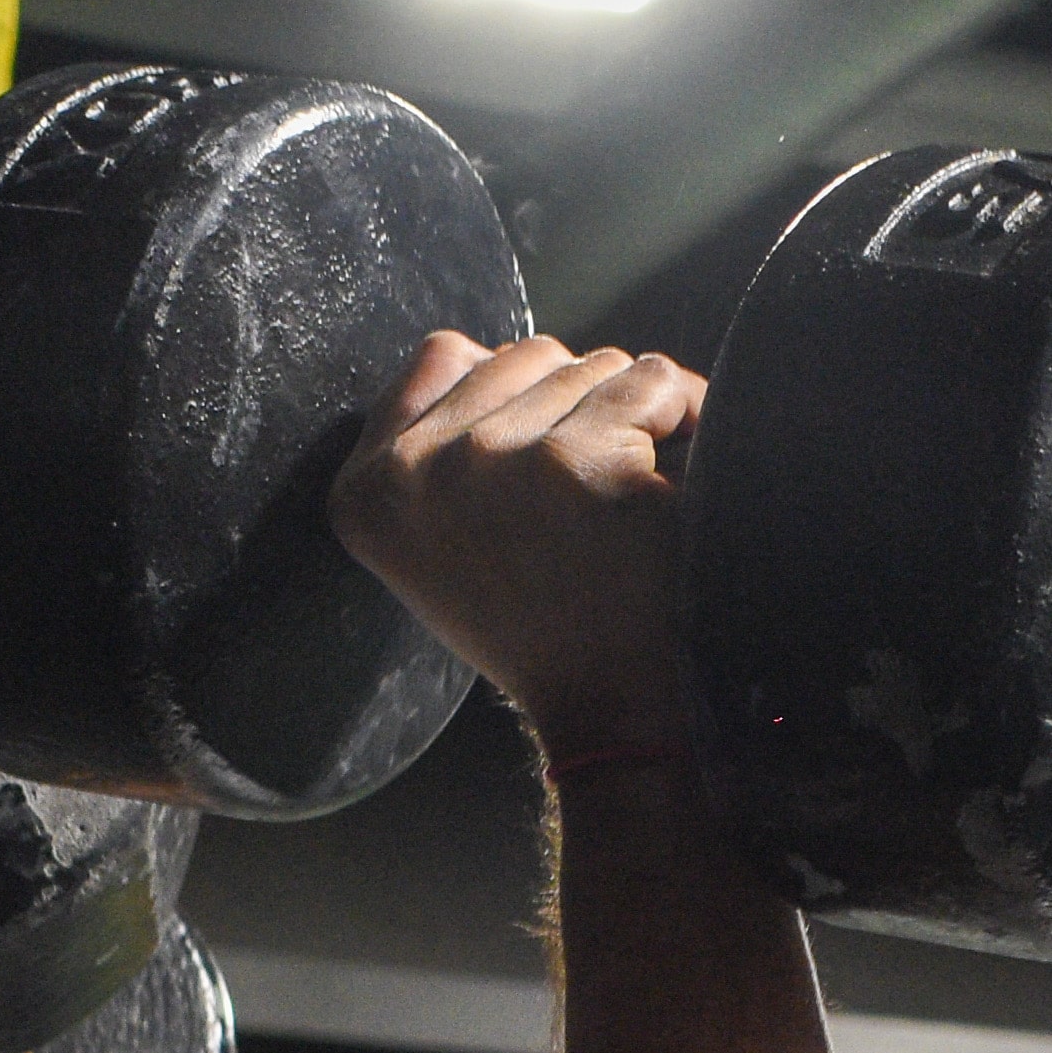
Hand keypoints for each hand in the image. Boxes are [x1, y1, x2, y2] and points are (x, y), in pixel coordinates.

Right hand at [326, 333, 705, 764]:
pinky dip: (681, 413)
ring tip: (624, 492)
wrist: (599, 702)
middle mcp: (421, 466)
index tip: (539, 452)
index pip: (444, 356)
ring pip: (593, 365)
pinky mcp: (583, 461)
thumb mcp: (430, 546)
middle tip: (591, 489)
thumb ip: (429, 445)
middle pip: (527, 355)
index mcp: (370, 488)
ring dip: (630, 414)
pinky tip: (672, 474)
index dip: (511, 389)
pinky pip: (649, 384)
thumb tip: (485, 350)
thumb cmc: (531, 622)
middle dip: (575, 403)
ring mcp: (500, 458)